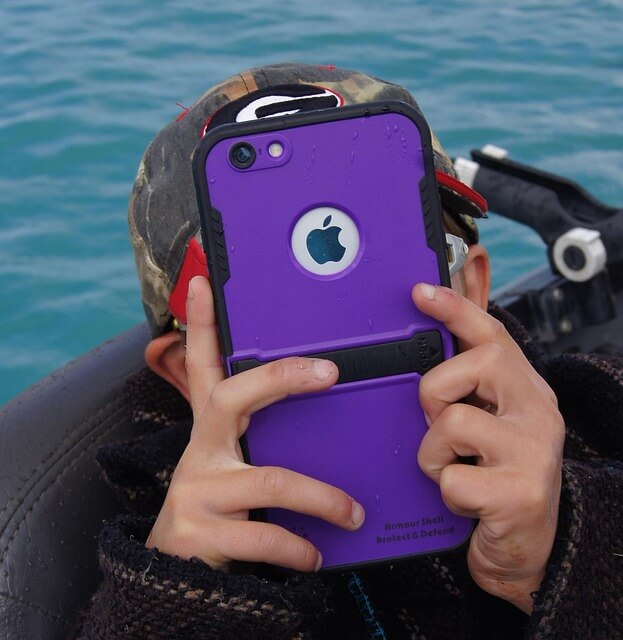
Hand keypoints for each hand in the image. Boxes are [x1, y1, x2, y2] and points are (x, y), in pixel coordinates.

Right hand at [146, 276, 364, 571]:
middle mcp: (198, 451)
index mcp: (209, 429)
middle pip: (230, 397)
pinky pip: (264, 535)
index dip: (200, 325)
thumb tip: (328, 416)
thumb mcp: (234, 464)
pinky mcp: (200, 535)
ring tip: (353, 513)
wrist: (174, 573)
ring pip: (271, 480)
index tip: (204, 282)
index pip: (200, 367)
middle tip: (330, 371)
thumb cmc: (220, 505)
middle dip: (281, 377)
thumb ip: (265, 440)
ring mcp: (196, 491)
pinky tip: (317, 555)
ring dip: (322, 497)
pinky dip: (299, 547)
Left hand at [413, 283, 563, 614]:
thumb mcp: (489, 413)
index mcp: (524, 386)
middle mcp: (538, 410)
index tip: (420, 291)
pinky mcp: (520, 494)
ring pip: (454, 423)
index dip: (456, 306)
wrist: (528, 544)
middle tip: (442, 422)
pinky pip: (452, 478)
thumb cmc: (498, 468)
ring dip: (435, 452)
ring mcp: (534, 452)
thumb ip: (470, 361)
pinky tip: (466, 499)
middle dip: (437, 390)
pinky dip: (446, 491)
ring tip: (454, 468)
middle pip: (476, 363)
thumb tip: (469, 273)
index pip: (492, 332)